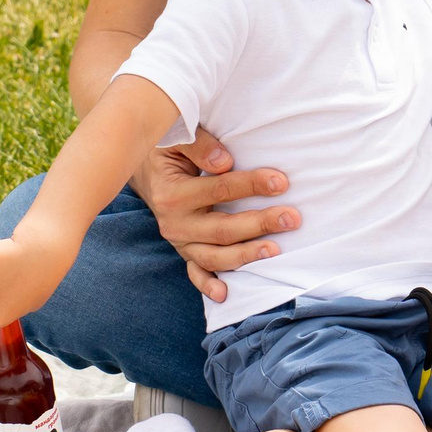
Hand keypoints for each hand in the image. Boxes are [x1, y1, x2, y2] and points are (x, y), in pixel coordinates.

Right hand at [129, 128, 300, 300]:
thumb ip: (199, 146)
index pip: (220, 189)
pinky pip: (196, 272)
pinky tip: (226, 293)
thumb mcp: (176, 138)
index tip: (281, 182)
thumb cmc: (165, 148)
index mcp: (173, 194)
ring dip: (246, 255)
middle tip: (292, 218)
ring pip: (214, 256)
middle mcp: (174, 223)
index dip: (252, 185)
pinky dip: (209, 284)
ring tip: (275, 250)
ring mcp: (179, 240)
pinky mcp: (184, 249)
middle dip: (260, 224)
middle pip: (223, 229)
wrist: (139, 167)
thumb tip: (224, 161)